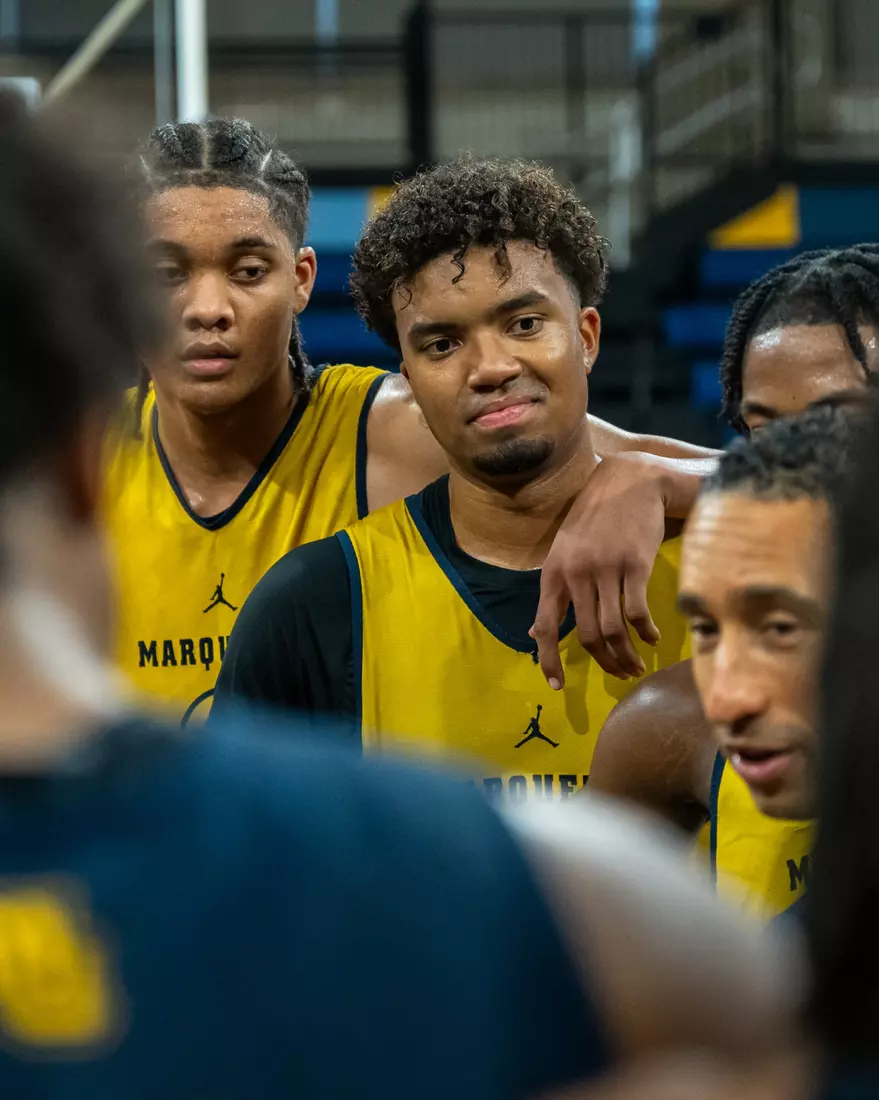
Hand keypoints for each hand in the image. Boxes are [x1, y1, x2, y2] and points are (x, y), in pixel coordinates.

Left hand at [533, 453, 667, 684]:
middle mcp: (576, 573)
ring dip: (626, 655)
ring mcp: (606, 569)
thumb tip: (536, 632)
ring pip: (613, 629)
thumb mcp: (565, 548)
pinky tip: (652, 638)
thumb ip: (556, 588)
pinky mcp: (635, 564)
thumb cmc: (597, 516)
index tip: (557, 685)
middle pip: (586, 635)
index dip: (548, 659)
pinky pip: (637, 612)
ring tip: (636, 665)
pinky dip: (645, 632)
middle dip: (603, 662)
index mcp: (554, 571)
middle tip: (619, 674)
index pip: (545, 625)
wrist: (630, 480)